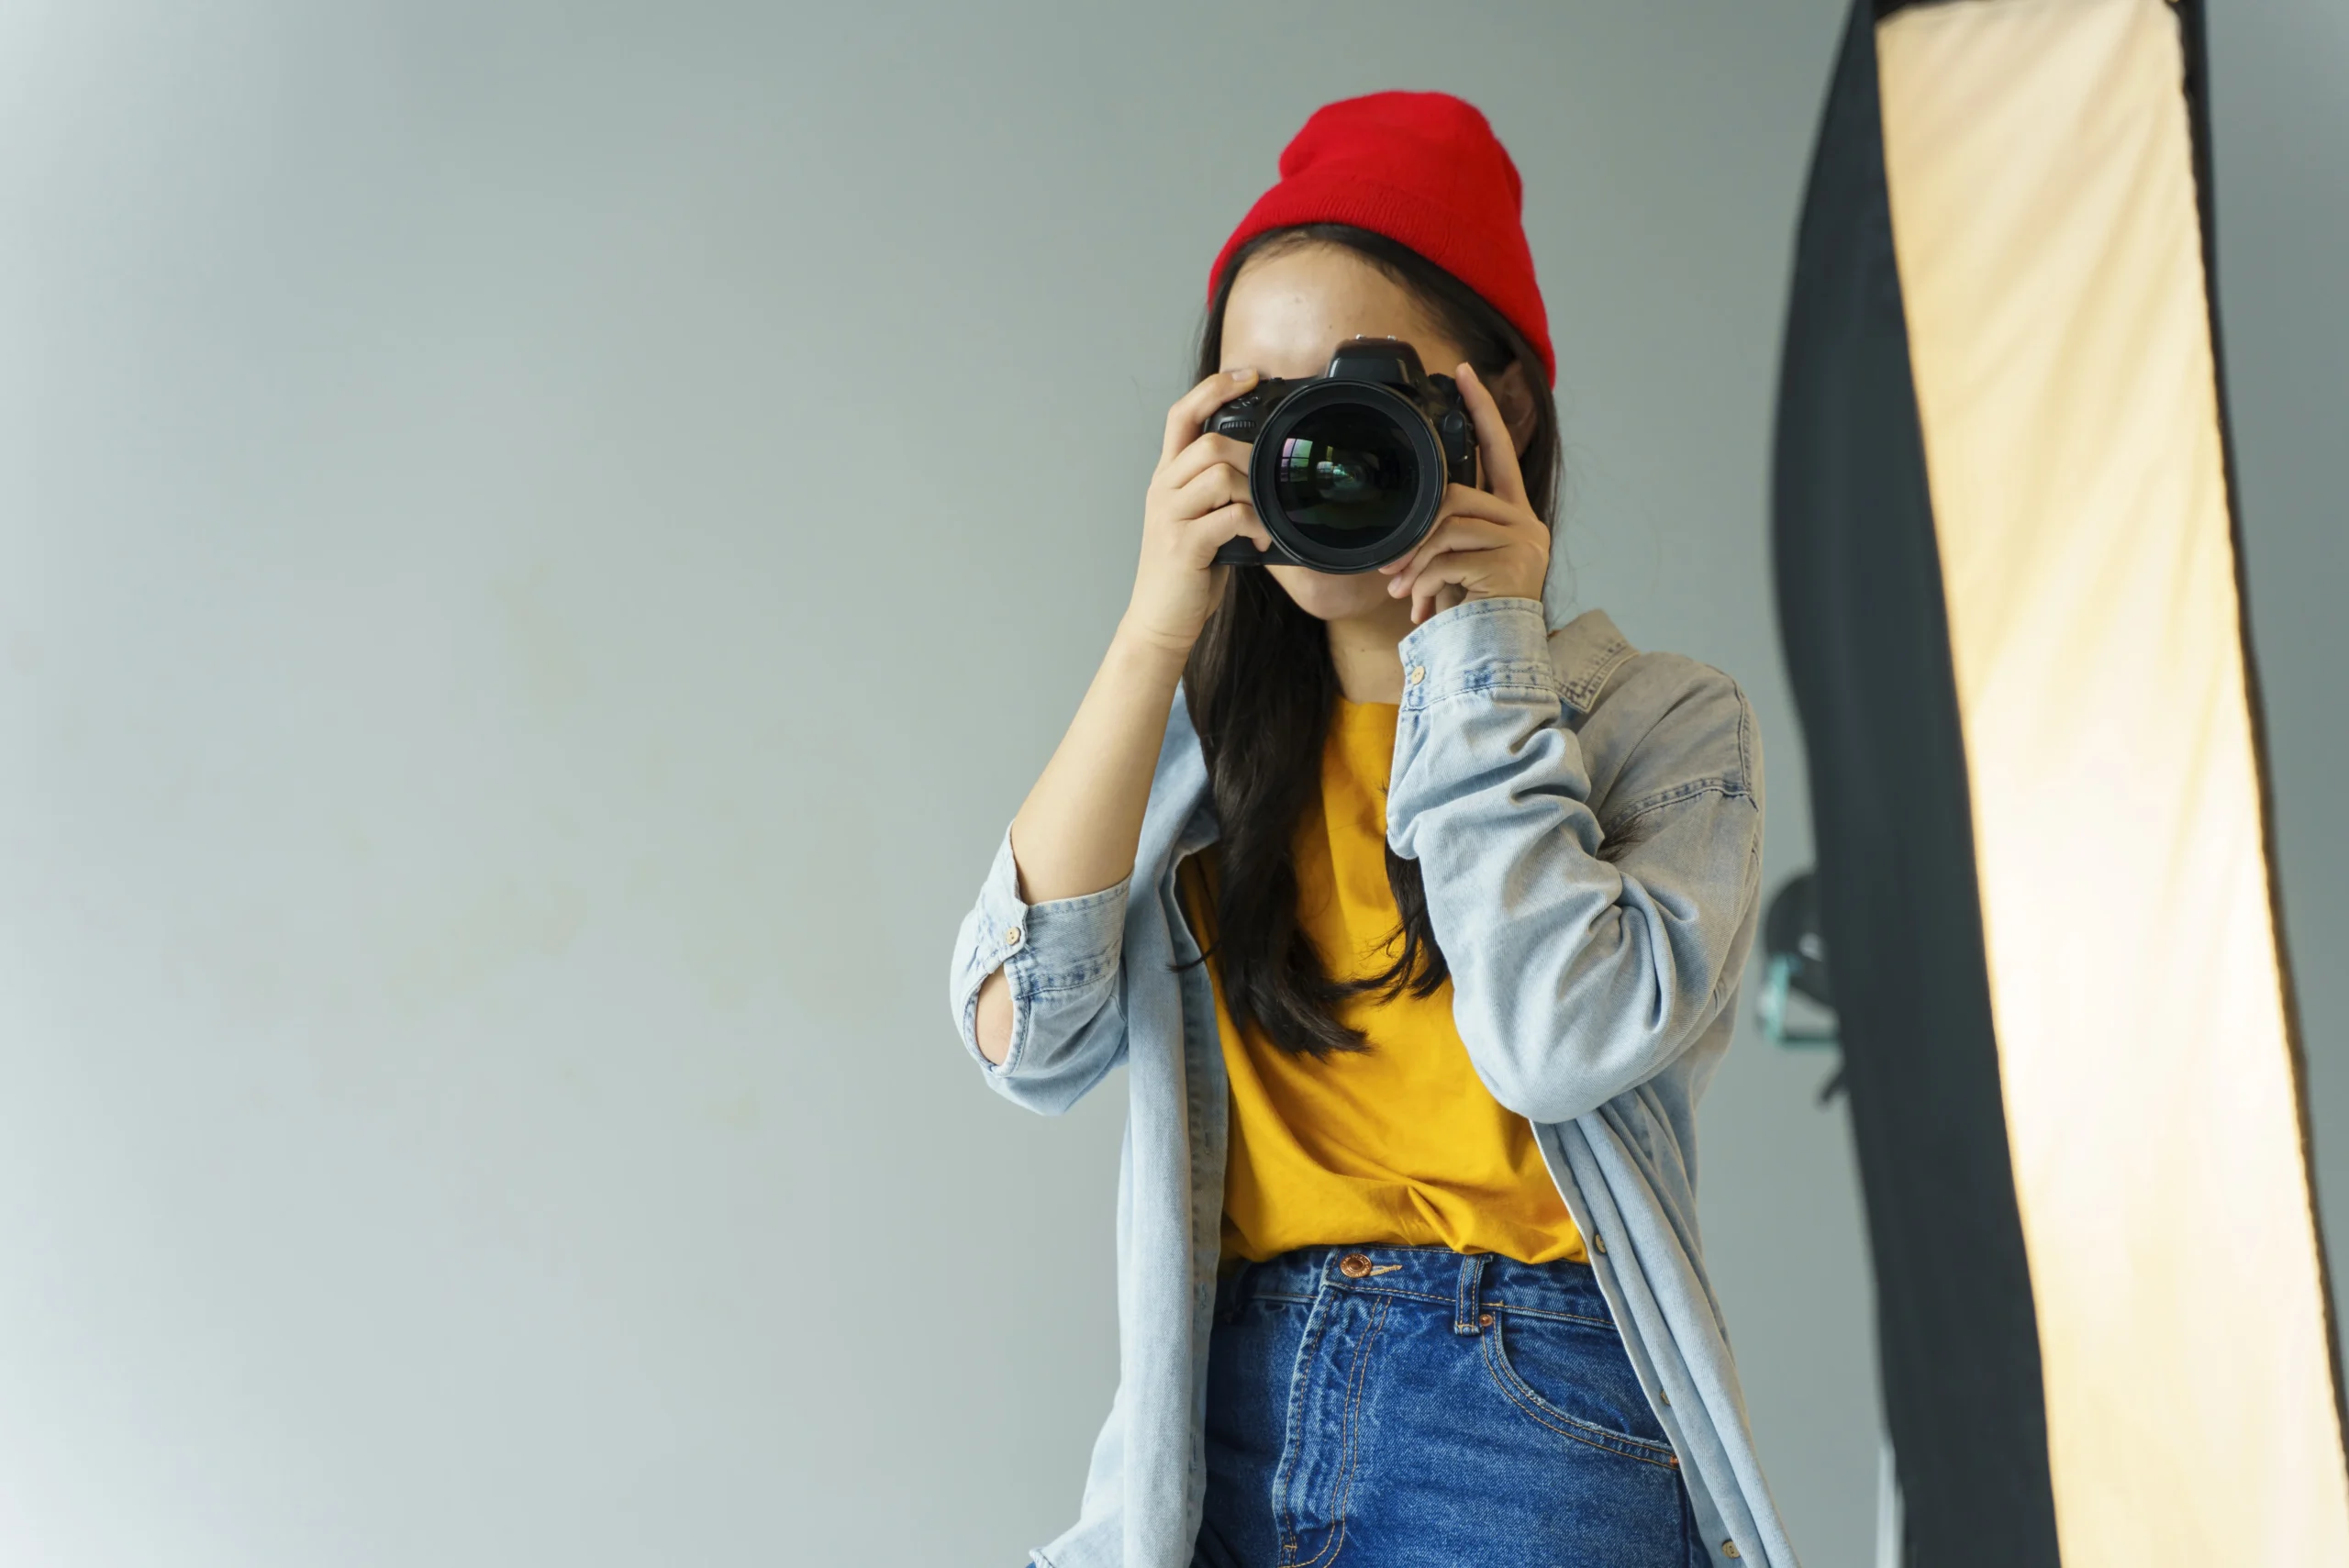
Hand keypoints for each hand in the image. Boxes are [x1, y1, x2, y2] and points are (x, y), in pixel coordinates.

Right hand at [1120, 369, 1275, 655]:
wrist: (1160, 620)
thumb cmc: (1187, 571)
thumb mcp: (1198, 520)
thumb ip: (1218, 491)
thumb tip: (1262, 470)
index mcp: (1166, 479)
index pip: (1182, 415)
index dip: (1215, 388)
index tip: (1249, 375)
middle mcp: (1163, 490)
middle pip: (1209, 443)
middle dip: (1249, 457)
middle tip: (1267, 483)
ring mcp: (1171, 516)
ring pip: (1221, 475)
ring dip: (1254, 495)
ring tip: (1263, 519)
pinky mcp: (1185, 544)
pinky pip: (1231, 516)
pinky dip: (1255, 525)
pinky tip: (1261, 541)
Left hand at [1378, 362, 1550, 624]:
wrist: (1494, 656)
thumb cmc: (1474, 612)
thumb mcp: (1454, 566)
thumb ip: (1441, 535)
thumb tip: (1403, 529)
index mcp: (1513, 516)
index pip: (1497, 451)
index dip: (1481, 411)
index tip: (1463, 374)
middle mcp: (1525, 523)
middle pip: (1457, 496)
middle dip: (1415, 530)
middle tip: (1389, 562)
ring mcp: (1523, 543)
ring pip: (1448, 526)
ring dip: (1414, 560)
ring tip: (1400, 589)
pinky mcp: (1513, 564)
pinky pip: (1449, 557)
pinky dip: (1423, 580)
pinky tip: (1418, 603)